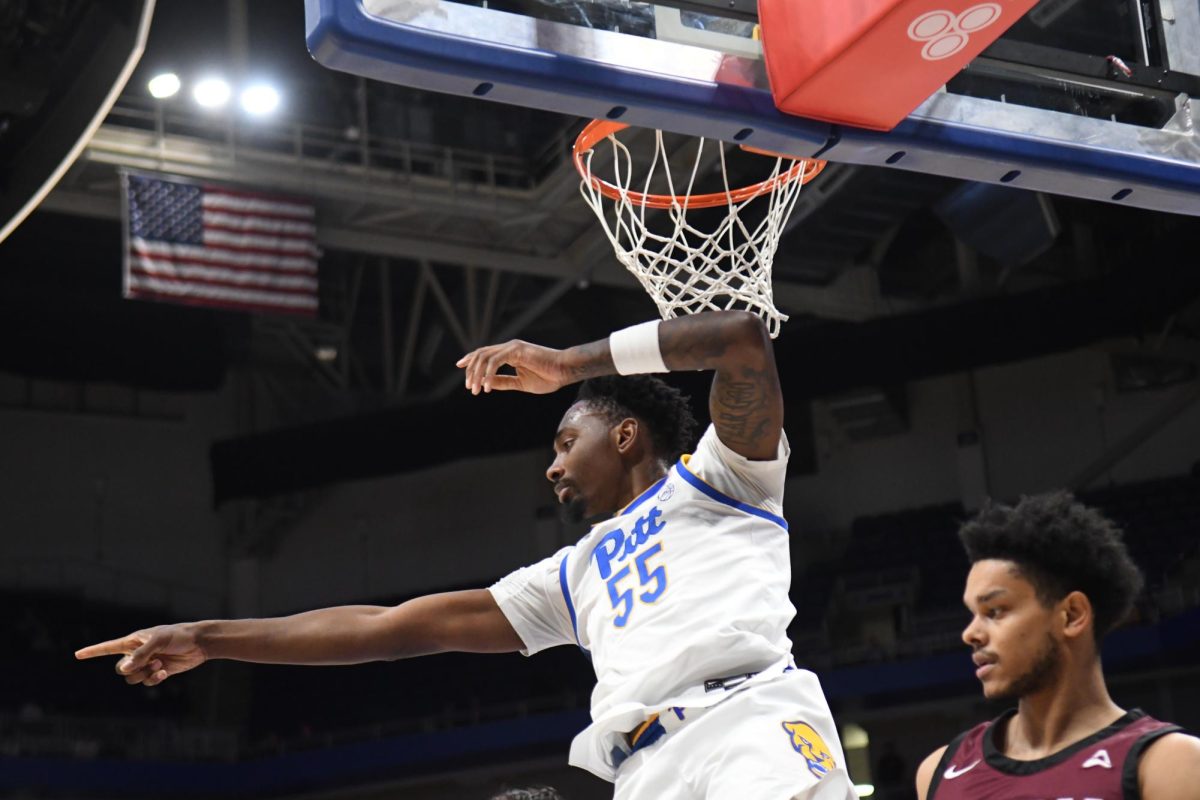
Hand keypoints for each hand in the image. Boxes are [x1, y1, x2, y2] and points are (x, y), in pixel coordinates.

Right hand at [74, 624, 207, 686]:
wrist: (199, 643)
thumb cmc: (178, 635)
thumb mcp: (159, 640)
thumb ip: (141, 654)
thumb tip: (124, 669)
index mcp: (133, 641)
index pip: (108, 647)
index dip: (92, 651)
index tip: (77, 654)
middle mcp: (137, 654)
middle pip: (120, 670)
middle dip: (131, 670)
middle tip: (150, 662)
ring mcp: (148, 664)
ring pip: (133, 679)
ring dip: (144, 675)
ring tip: (159, 664)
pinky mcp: (159, 672)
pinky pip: (147, 683)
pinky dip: (154, 680)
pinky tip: (164, 672)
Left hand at [456, 339, 572, 394]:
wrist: (565, 371)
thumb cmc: (549, 377)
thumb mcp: (521, 383)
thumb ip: (504, 382)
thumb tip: (487, 384)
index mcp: (510, 353)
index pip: (485, 354)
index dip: (471, 360)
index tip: (461, 368)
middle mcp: (509, 347)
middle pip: (481, 354)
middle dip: (471, 371)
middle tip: (470, 388)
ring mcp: (512, 347)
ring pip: (485, 357)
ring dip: (477, 374)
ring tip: (476, 390)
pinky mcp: (517, 350)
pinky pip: (495, 361)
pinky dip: (489, 374)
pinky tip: (488, 386)